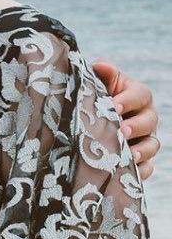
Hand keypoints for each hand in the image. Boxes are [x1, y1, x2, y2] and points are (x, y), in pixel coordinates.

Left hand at [95, 60, 157, 179]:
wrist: (86, 119)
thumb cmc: (93, 98)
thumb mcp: (97, 83)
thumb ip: (102, 75)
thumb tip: (102, 66)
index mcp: (136, 95)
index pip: (140, 95)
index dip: (129, 100)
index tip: (113, 106)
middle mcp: (146, 116)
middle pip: (149, 121)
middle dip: (135, 127)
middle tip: (120, 131)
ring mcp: (145, 138)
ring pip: (152, 145)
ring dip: (141, 150)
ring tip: (128, 155)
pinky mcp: (141, 159)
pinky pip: (147, 167)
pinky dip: (141, 170)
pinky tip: (130, 172)